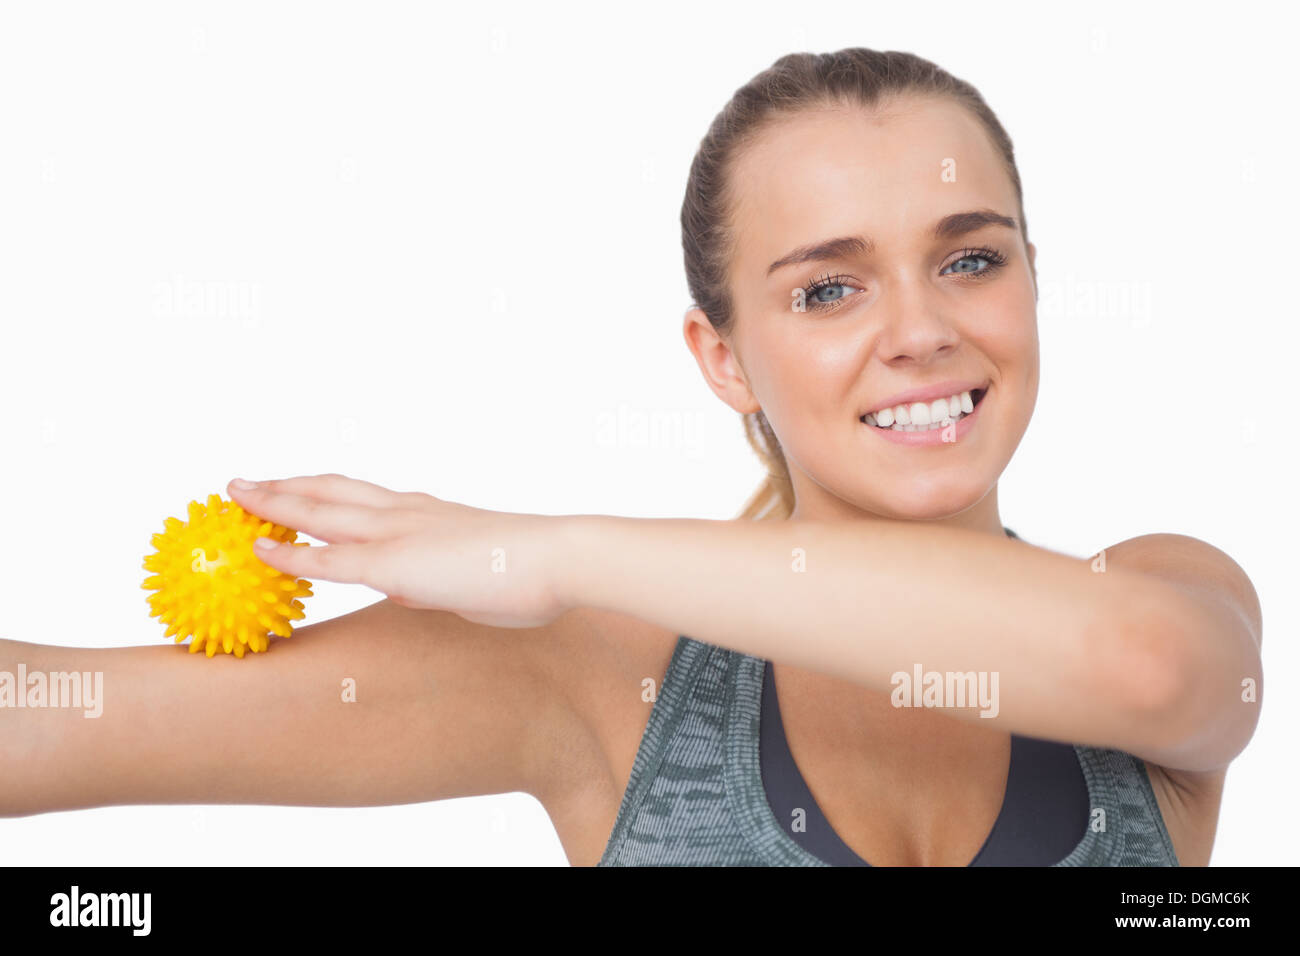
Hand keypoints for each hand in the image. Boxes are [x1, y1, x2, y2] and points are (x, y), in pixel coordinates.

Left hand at [225, 473, 569, 628]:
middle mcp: (404, 512)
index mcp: (426, 512)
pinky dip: (288, 551)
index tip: (293, 488)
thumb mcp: (469, 576)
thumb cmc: (527, 572)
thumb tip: (402, 590)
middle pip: (329, 490)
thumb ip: (430, 580)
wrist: (555, 558)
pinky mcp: (393, 564)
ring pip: (319, 510)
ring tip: (236, 494)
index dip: (322, 491)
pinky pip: (328, 557)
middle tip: (244, 482)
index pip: (361, 496)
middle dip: (284, 485)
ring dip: (273, 501)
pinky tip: (257, 546)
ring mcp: (396, 533)